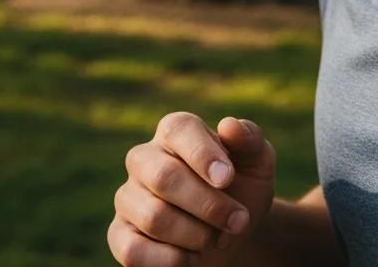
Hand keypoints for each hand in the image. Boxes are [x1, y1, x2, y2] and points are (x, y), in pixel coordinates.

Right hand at [108, 111, 276, 265]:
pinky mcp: (119, 234)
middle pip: (164, 177)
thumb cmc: (243, 186)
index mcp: (175, 130)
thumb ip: (249, 139)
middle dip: (208, 205)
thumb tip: (228, 125)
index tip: (228, 179)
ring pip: (153, 217)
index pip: (179, 130)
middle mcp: (144, 158)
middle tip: (238, 221)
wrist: (231, 231)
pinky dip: (170, 260)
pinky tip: (192, 257)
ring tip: (217, 238)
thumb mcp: (258, 161)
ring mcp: (128, 196)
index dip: (203, 154)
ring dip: (196, 235)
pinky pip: (133, 250)